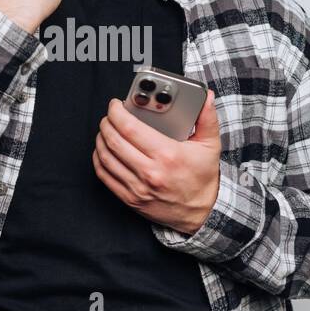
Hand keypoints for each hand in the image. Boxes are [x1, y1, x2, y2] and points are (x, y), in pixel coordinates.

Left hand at [92, 89, 221, 234]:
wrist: (201, 213)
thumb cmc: (203, 178)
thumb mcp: (210, 145)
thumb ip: (207, 118)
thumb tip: (206, 97)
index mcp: (167, 154)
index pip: (130, 128)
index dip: (117, 112)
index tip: (116, 105)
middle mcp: (150, 172)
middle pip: (114, 141)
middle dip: (107, 123)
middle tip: (110, 115)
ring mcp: (138, 187)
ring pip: (106, 157)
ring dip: (101, 139)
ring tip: (106, 130)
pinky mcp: (130, 199)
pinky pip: (105, 176)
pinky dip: (99, 159)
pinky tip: (103, 150)